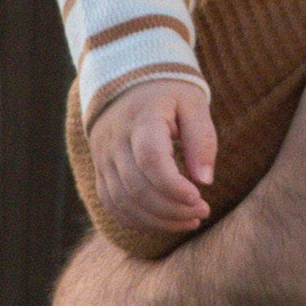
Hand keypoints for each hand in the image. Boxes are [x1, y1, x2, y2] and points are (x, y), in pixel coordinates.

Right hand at [89, 80, 219, 240]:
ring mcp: (104, 159)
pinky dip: (139, 221)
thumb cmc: (168, 94)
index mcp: (141, 119)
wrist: (126, 84)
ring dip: (159, 220)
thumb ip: (202, 139)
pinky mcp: (101, 172)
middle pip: (137, 187)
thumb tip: (205, 181)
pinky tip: (166, 222)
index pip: (150, 160)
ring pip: (124, 202)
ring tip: (190, 220)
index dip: (174, 186)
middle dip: (173, 208)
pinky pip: (113, 205)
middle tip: (203, 211)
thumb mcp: (192, 104)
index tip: (199, 196)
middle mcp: (115, 141)